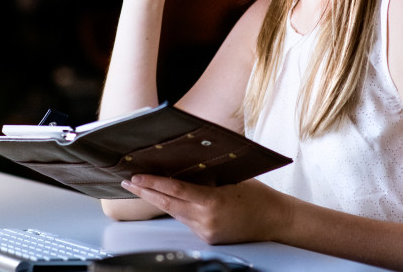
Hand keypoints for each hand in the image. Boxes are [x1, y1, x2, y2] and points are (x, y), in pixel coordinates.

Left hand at [120, 174, 287, 244]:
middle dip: (145, 192)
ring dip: (157, 200)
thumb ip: (205, 175)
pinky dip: (175, 208)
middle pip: (167, 205)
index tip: (136, 177)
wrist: (275, 220)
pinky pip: (186, 220)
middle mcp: (206, 219)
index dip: (152, 184)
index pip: (174, 191)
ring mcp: (205, 231)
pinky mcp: (207, 237)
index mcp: (212, 201)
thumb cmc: (257, 194)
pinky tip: (165, 200)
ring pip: (174, 213)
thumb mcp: (230, 177)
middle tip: (127, 182)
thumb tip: (180, 165)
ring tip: (141, 188)